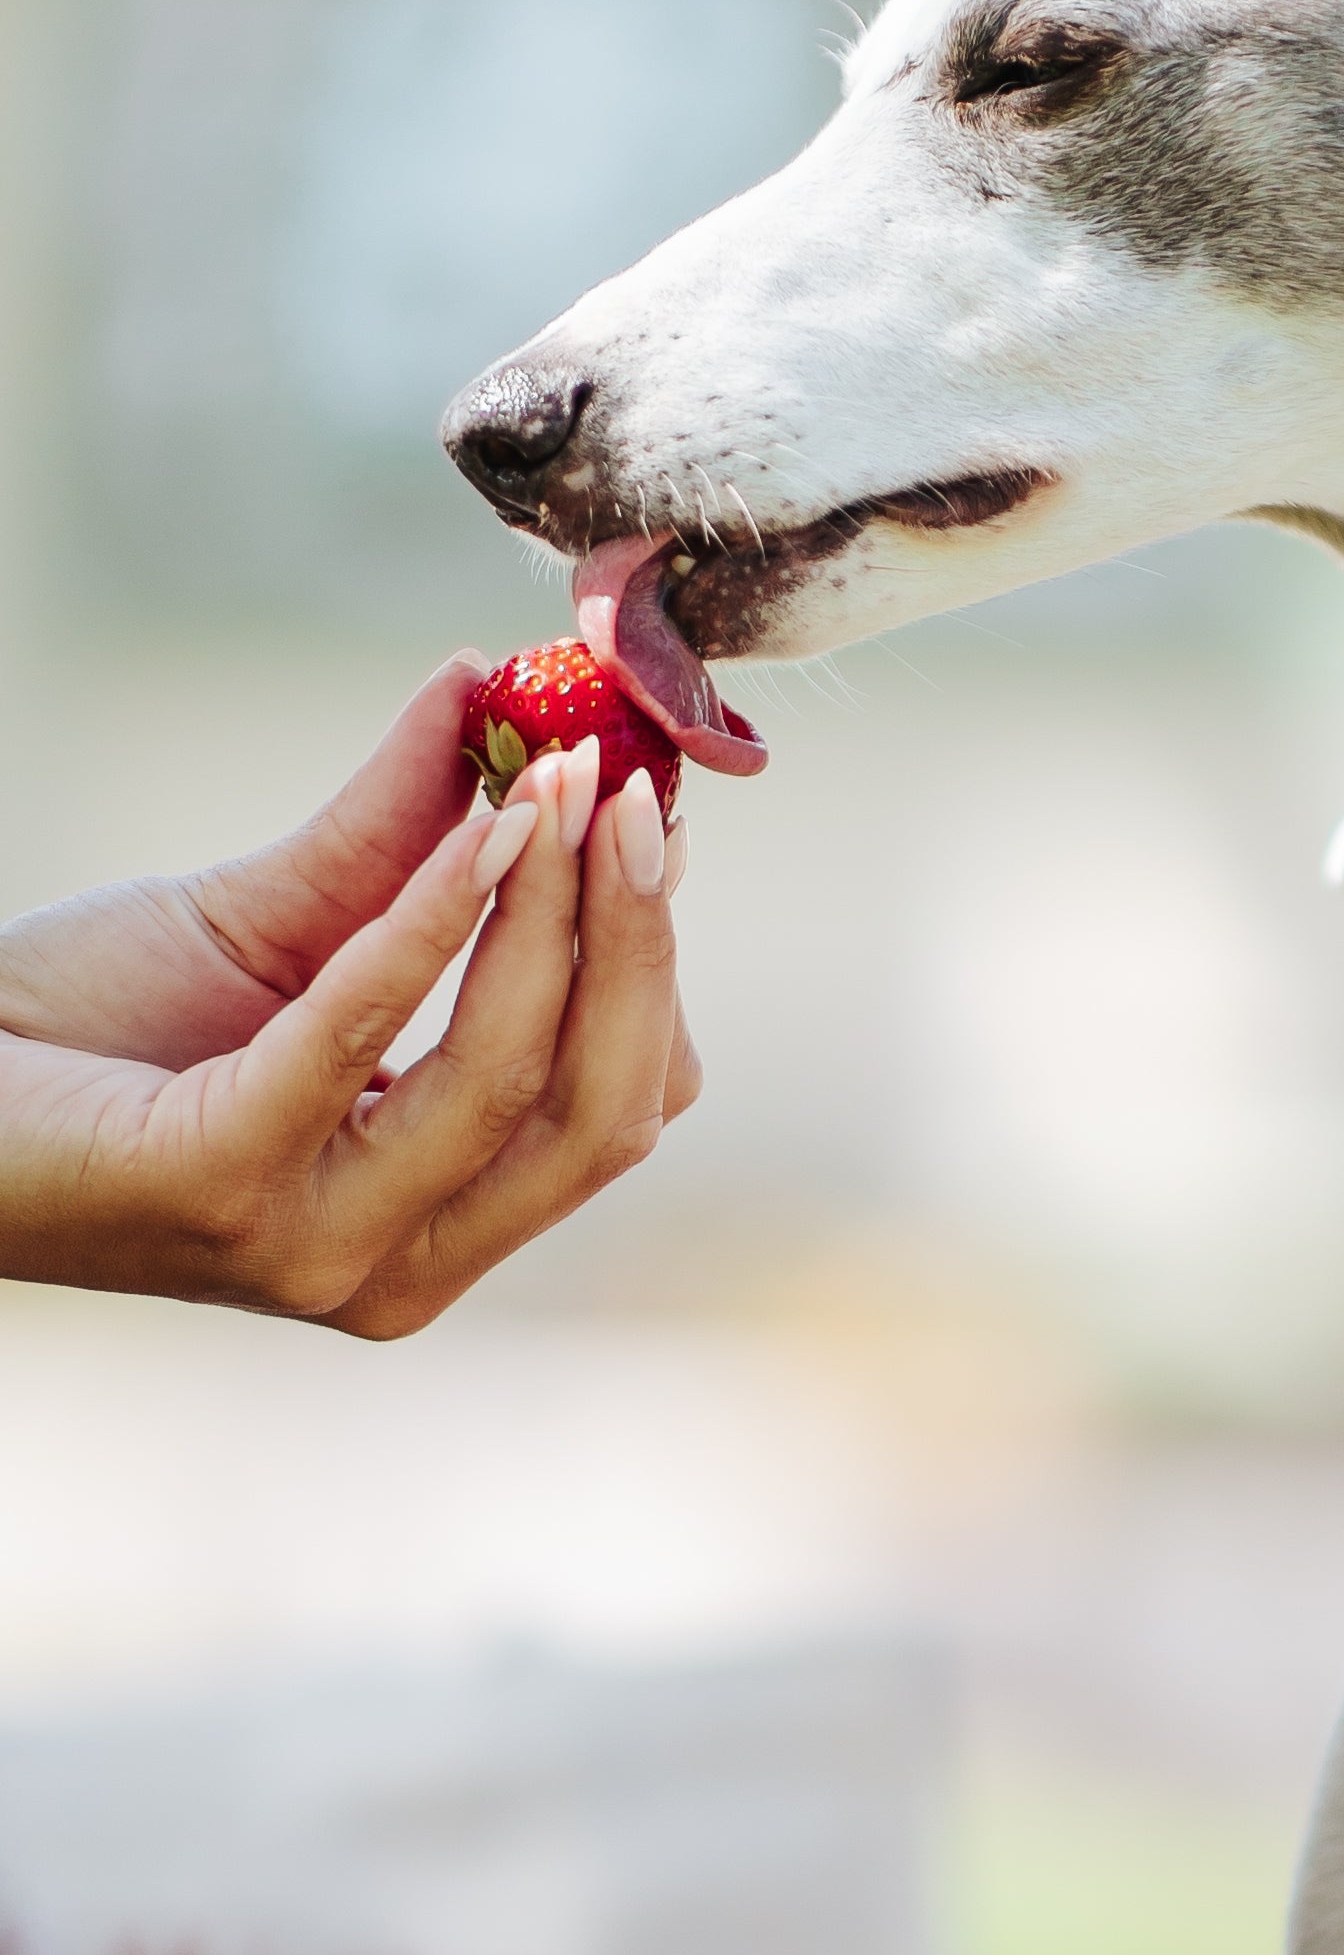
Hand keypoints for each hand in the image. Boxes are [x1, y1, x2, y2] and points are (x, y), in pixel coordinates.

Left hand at [0, 658, 701, 1334]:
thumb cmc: (78, 1033)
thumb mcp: (278, 929)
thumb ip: (401, 837)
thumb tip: (498, 686)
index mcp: (438, 1226)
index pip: (620, 1106)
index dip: (655, 964)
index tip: (652, 820)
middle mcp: (401, 1268)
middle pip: (606, 1111)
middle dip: (641, 939)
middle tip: (637, 789)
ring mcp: (321, 1247)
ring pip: (515, 1082)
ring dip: (556, 912)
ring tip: (565, 775)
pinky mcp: (226, 1189)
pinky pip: (369, 1032)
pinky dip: (439, 918)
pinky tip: (487, 822)